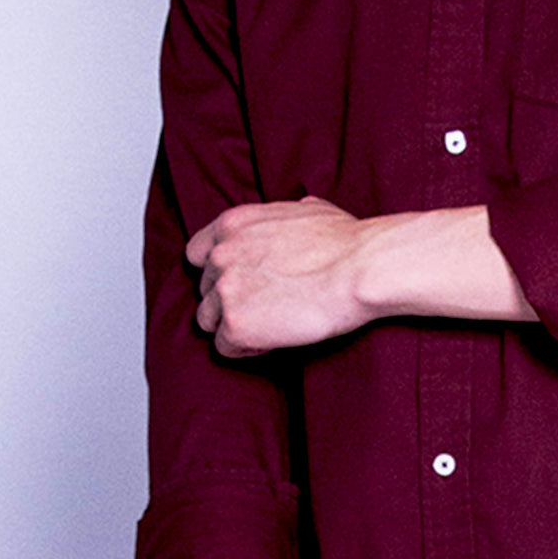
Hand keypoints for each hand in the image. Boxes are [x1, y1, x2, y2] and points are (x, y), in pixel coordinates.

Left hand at [186, 197, 374, 356]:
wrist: (360, 269)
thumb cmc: (346, 242)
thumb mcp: (309, 210)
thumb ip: (284, 216)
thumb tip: (298, 210)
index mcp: (232, 224)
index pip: (197, 254)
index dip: (218, 272)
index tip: (241, 283)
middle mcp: (220, 255)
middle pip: (205, 290)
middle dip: (231, 300)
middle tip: (266, 308)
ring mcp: (224, 291)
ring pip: (208, 320)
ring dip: (235, 326)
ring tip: (270, 326)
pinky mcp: (235, 325)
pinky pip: (226, 347)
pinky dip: (248, 348)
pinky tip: (275, 340)